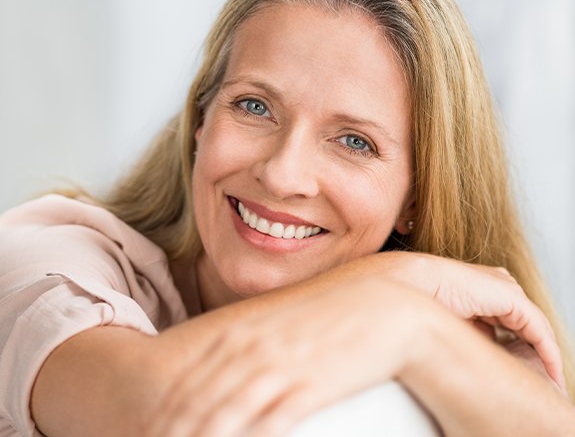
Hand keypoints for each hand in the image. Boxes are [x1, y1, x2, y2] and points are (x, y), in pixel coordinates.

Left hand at [145, 278, 436, 436]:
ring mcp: (279, 368)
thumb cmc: (327, 318)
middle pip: (196, 404)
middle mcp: (250, 350)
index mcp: (237, 334)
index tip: (143, 434)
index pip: (185, 383)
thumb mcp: (278, 325)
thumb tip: (219, 371)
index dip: (162, 416)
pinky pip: (270, 424)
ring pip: (224, 417)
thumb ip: (246, 344)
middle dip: (170, 433)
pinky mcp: (309, 387)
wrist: (383, 309)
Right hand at [380, 252, 564, 390]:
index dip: (518, 343)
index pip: (507, 318)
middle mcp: (495, 284)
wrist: (411, 284)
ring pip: (535, 326)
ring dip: (545, 353)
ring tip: (551, 379)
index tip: (524, 367)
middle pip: (524, 321)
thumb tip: (483, 351)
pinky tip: (551, 371)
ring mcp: (504, 288)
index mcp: (479, 287)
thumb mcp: (451, 321)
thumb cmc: (419, 299)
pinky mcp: (511, 298)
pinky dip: (548, 351)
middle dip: (535, 348)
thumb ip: (470, 331)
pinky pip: (538, 329)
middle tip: (544, 377)